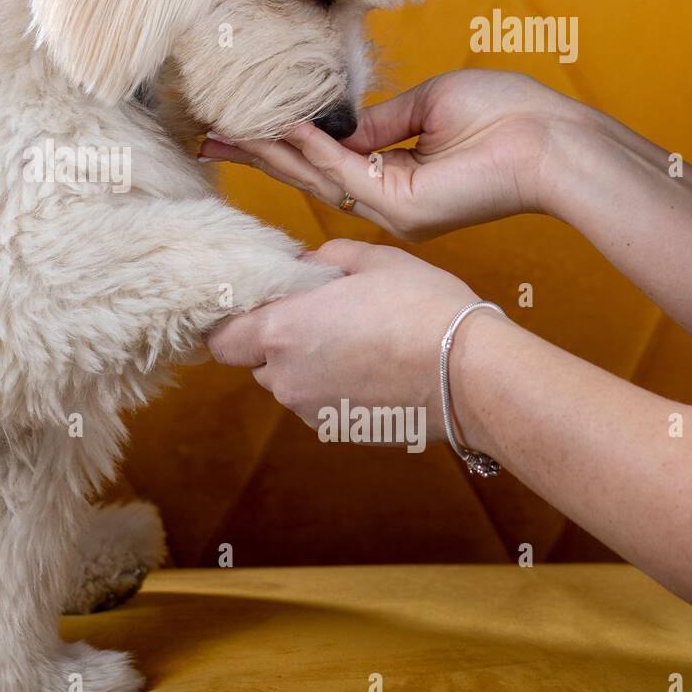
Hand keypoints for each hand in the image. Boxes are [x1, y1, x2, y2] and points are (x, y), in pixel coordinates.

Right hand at [199, 69, 590, 240]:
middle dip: (257, 154)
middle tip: (207, 140)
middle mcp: (387, 199)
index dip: (281, 142)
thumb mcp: (429, 104)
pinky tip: (282, 127)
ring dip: (270, 152)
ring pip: (317, 178)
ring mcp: (393, 209)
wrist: (554, 139)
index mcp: (394, 174)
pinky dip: (313, 148)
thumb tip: (337, 121)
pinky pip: (345, 174)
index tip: (239, 126)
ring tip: (226, 133)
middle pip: (307, 174)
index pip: (324, 159)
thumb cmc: (507, 114)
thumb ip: (379, 120)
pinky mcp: (404, 209)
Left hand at [207, 239, 487, 426]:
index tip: (257, 308)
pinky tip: (371, 367)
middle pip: (255, 361)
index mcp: (281, 331)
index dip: (233, 324)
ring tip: (353, 341)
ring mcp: (310, 410)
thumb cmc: (421, 308)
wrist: (470, 374)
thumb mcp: (371, 261)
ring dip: (305, 364)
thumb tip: (303, 266)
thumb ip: (323, 260)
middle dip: (276, 341)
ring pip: (288, 383)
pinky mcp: (338, 430)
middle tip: (317, 317)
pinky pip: (317, 403)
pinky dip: (332, 387)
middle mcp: (285, 377)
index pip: (221, 339)